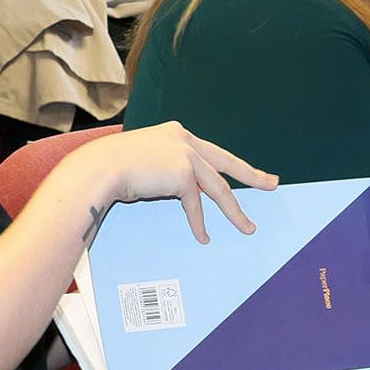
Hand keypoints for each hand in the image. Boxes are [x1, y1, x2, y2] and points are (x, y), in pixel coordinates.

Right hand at [80, 123, 273, 242]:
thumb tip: (184, 188)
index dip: (230, 165)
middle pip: (226, 163)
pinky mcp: (182, 175)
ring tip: (248, 227)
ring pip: (219, 188)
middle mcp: (185, 140)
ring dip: (235, 211)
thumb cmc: (111, 167)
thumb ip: (167, 167)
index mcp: (177, 133)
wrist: (97, 169)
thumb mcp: (145, 159)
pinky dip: (199, 224)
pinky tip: (204, 237)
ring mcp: (185, 155)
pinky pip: (195, 205)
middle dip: (253, 176)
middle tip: (272, 183)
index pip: (211, 152)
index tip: (247, 172)